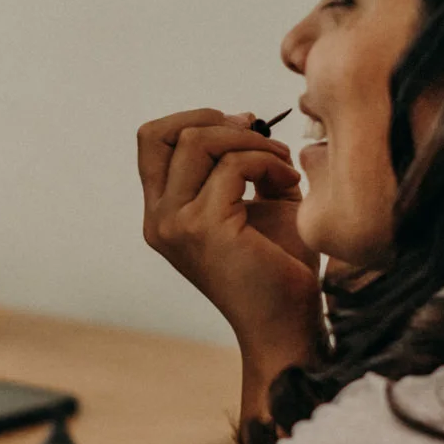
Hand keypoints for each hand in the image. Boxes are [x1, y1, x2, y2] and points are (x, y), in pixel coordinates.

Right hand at [137, 109, 321, 360]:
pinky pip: (233, 165)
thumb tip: (246, 118)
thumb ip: (243, 161)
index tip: (242, 127)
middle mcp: (159, 218)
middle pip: (164, 133)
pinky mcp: (203, 227)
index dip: (194, 120)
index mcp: (163, 213)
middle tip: (264, 138)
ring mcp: (175, 223)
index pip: (152, 141)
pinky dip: (268, 162)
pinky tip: (290, 184)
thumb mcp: (254, 201)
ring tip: (282, 164)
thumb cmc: (278, 265)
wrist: (287, 324)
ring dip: (250, 140)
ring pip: (197, 141)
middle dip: (220, 122)